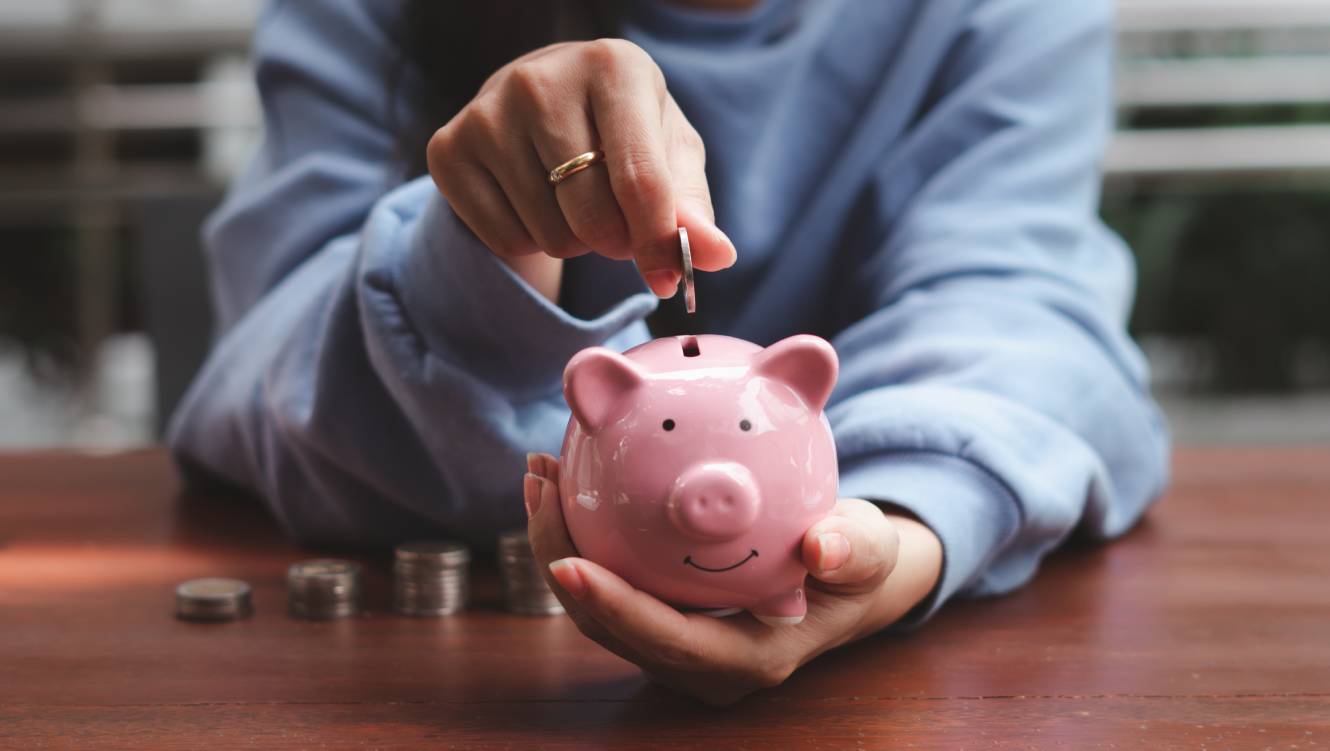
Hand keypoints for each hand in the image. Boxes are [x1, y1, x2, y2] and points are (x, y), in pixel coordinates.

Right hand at [427, 39, 736, 297]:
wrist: (540, 104)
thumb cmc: (622, 131)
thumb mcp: (669, 154)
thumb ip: (693, 207)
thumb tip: (717, 255)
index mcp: (613, 66)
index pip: (641, 179)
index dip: (659, 242)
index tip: (670, 278)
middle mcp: (542, 80)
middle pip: (594, 216)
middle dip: (615, 241)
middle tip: (615, 220)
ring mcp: (486, 112)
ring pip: (550, 236)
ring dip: (573, 242)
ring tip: (570, 201)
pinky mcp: (447, 148)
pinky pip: (504, 241)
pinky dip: (529, 242)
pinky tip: (532, 202)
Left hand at [523, 453, 942, 705]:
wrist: (846, 575)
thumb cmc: (857, 561)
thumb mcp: (872, 551)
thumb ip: (856, 548)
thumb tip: (823, 548)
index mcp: (748, 658)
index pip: (668, 642)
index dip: (616, 609)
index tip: (569, 563)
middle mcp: (701, 665)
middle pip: (611, 627)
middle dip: (560, 564)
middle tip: (541, 489)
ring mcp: (675, 646)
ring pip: (596, 607)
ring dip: (557, 544)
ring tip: (540, 474)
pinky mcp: (660, 617)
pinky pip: (608, 581)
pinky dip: (581, 535)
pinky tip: (564, 479)